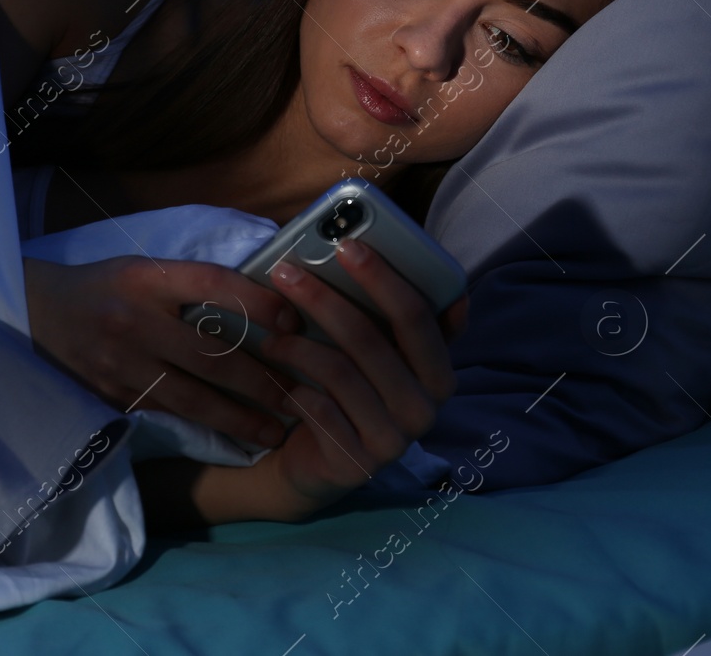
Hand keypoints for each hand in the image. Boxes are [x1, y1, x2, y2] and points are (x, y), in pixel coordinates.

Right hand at [23, 255, 303, 448]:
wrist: (32, 314)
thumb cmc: (104, 287)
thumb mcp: (144, 268)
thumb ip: (193, 282)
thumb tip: (265, 292)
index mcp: (147, 278)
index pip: (214, 284)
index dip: (258, 302)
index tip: (294, 320)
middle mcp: (134, 320)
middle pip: (211, 354)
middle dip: (262, 380)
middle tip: (300, 395)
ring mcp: (119, 364)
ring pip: (191, 397)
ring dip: (240, 418)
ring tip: (276, 431)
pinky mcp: (109, 397)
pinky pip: (165, 415)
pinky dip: (202, 428)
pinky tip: (231, 438)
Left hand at [244, 236, 467, 520]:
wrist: (317, 464)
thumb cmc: (349, 391)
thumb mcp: (374, 354)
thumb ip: (385, 316)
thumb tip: (362, 248)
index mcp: (440, 371)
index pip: (418, 314)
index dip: (382, 277)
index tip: (346, 245)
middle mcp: (426, 407)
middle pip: (372, 338)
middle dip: (324, 299)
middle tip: (286, 273)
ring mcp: (395, 440)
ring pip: (340, 371)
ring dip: (297, 345)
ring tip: (271, 333)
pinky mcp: (358, 464)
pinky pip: (319, 410)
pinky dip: (293, 387)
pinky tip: (278, 378)